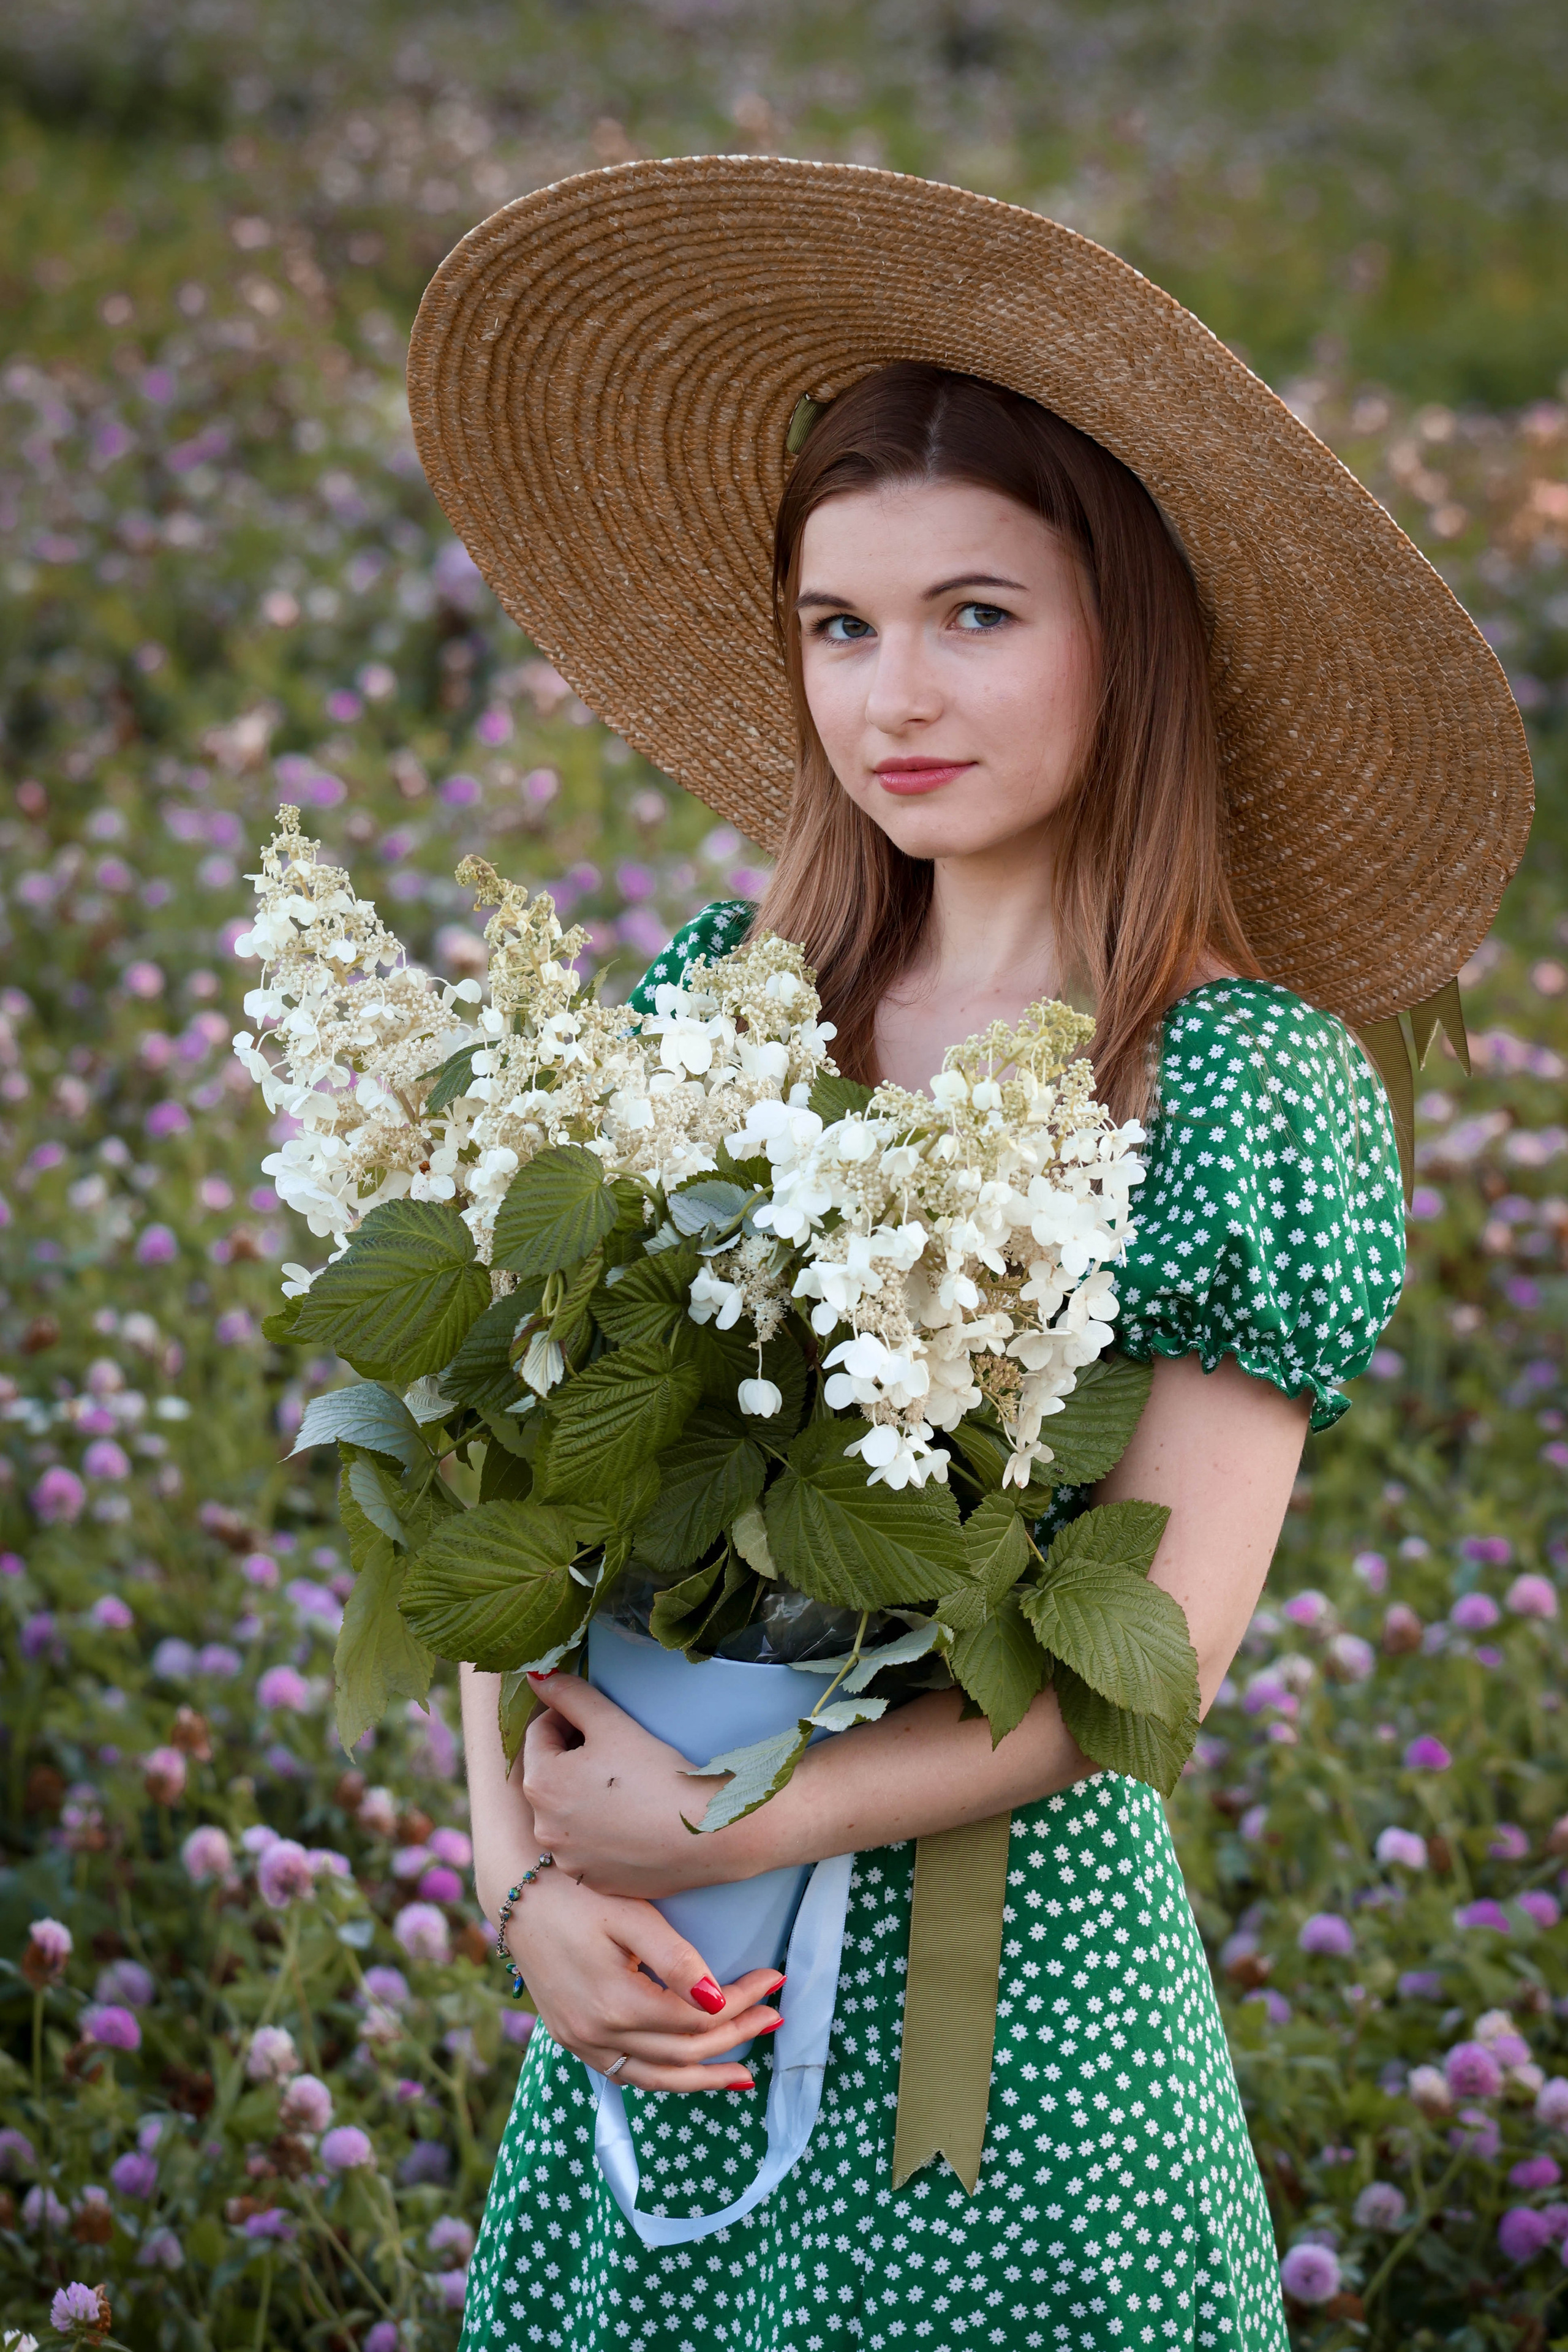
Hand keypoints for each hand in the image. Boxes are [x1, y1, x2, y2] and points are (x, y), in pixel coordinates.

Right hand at [507, 1861, 782, 2092]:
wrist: (517, 1896)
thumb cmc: (577, 1893)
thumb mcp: (630, 1914)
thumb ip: (675, 1959)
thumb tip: (717, 1999)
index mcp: (616, 2003)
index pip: (698, 2019)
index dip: (742, 2001)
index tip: (773, 1978)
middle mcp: (597, 2035)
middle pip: (683, 2052)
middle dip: (736, 2034)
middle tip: (774, 2013)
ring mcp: (581, 2043)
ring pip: (655, 2078)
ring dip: (704, 2076)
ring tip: (745, 2074)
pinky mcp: (572, 2040)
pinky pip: (626, 2073)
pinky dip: (664, 2077)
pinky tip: (687, 2072)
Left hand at [522, 1671, 742, 1897]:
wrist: (705, 1834)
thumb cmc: (657, 1774)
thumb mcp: (611, 1723)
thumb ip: (570, 1694)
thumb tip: (537, 1675)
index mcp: (541, 1784)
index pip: (539, 1733)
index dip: (568, 1717)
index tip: (600, 1719)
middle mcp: (543, 1827)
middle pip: (550, 1774)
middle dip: (574, 1757)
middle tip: (616, 1750)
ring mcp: (567, 1860)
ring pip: (566, 1812)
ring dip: (584, 1794)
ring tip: (626, 1785)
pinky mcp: (591, 1880)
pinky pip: (586, 1845)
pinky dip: (600, 1829)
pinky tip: (631, 1818)